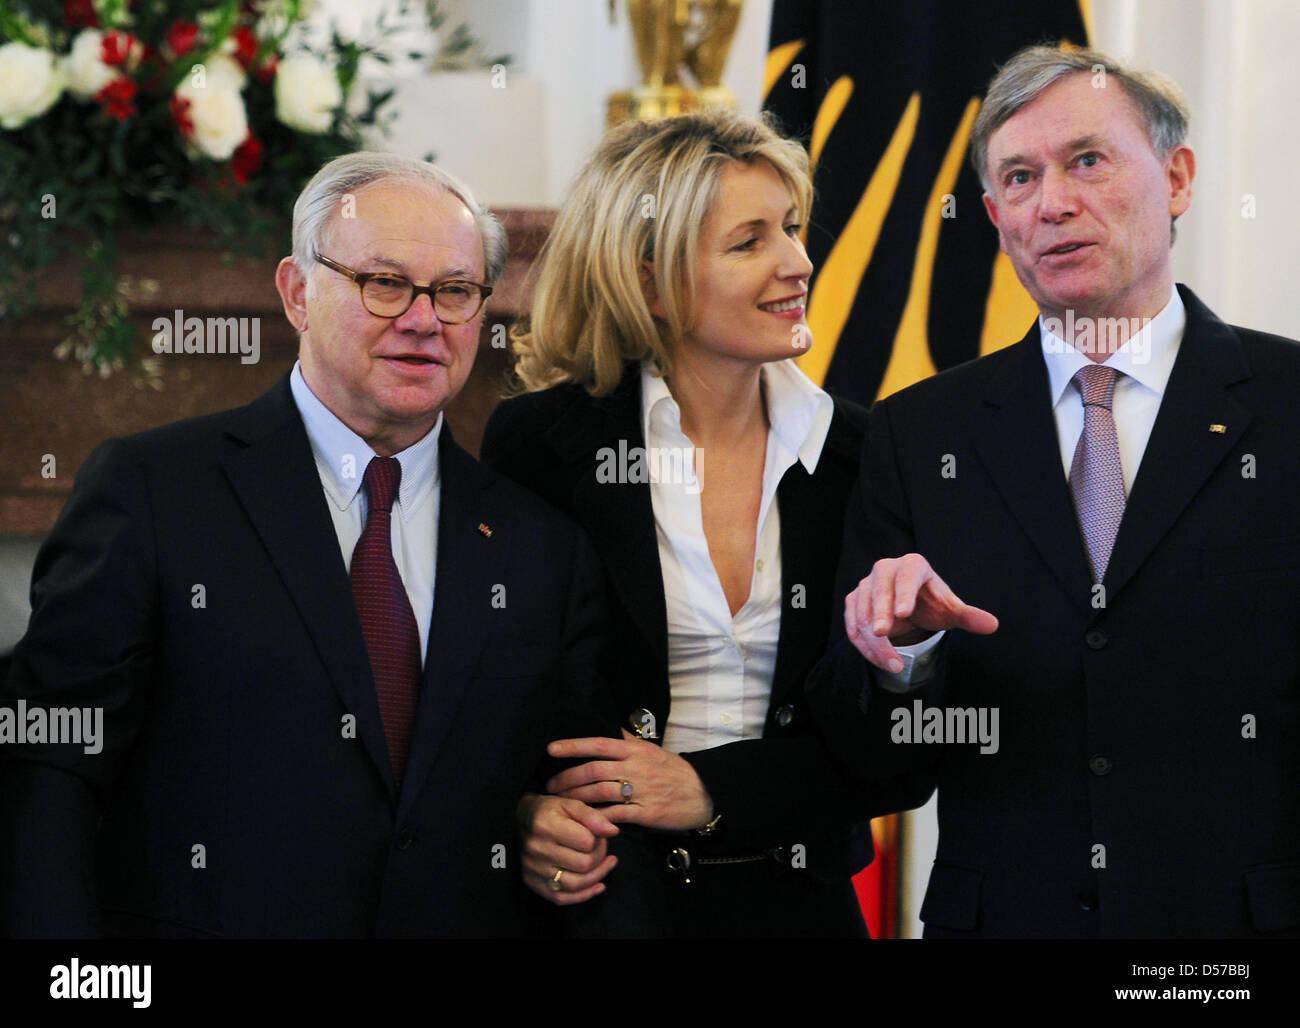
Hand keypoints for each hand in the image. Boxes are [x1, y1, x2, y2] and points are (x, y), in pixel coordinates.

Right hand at [517, 794, 618, 905]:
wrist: (521, 820)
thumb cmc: (550, 811)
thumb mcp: (571, 804)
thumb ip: (593, 817)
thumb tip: (613, 832)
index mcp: (546, 825)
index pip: (586, 842)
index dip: (599, 839)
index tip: (598, 834)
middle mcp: (536, 848)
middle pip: (583, 864)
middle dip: (599, 856)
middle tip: (600, 847)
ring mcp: (533, 868)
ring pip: (575, 884)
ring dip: (597, 876)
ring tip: (605, 864)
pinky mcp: (532, 882)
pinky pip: (562, 898)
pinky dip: (584, 895)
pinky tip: (598, 885)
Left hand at [546, 730, 713, 831]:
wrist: (704, 793)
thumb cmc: (674, 771)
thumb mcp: (652, 750)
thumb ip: (628, 741)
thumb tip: (609, 728)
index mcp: (636, 751)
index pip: (599, 743)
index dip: (573, 745)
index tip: (551, 749)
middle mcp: (636, 768)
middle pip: (594, 770)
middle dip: (567, 777)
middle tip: (550, 785)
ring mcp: (642, 791)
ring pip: (601, 792)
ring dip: (577, 798)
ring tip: (561, 802)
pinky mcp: (647, 813)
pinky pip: (617, 815)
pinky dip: (599, 817)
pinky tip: (584, 819)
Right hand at [845, 553, 997, 671]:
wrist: (910, 606)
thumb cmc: (932, 604)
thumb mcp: (950, 610)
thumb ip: (969, 617)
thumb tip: (992, 625)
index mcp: (913, 565)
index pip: (907, 577)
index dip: (904, 594)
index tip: (903, 613)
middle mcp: (885, 570)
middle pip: (879, 592)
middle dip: (879, 615)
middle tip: (882, 635)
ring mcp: (867, 585)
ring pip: (863, 612)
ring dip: (874, 640)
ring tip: (894, 664)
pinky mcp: (855, 601)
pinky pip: (853, 624)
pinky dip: (864, 645)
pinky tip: (881, 660)